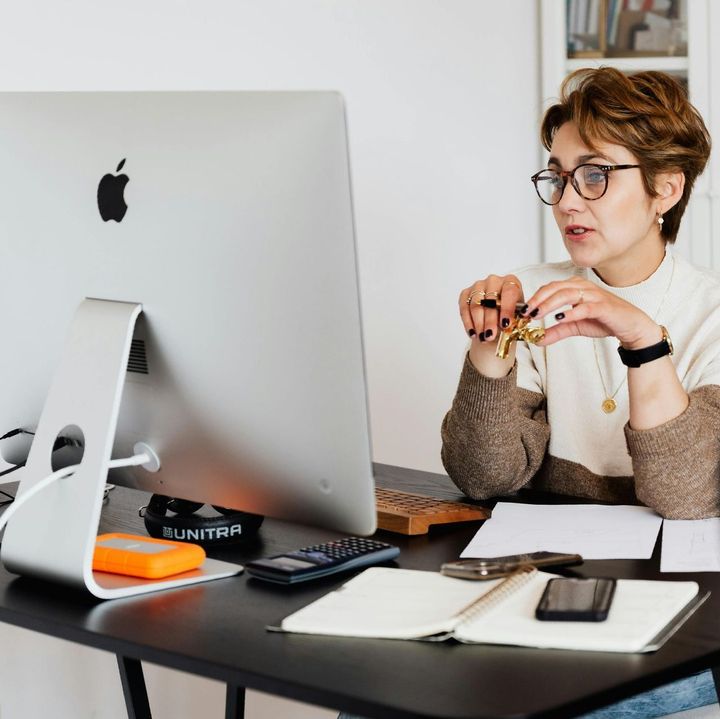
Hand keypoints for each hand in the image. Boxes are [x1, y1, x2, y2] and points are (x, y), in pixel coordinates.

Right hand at [459, 275, 523, 374]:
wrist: (497, 318)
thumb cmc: (509, 316)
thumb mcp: (517, 318)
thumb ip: (514, 320)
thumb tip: (508, 326)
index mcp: (511, 282)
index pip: (509, 292)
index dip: (507, 309)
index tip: (506, 324)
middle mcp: (494, 280)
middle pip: (490, 300)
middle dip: (490, 321)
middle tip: (490, 336)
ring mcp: (478, 285)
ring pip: (476, 305)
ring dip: (478, 324)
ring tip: (482, 338)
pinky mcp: (466, 293)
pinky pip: (464, 308)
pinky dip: (468, 322)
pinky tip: (473, 334)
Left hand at [523, 279, 661, 348]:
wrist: (630, 327)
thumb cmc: (603, 321)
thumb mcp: (574, 327)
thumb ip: (556, 332)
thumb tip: (536, 340)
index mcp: (574, 287)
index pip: (549, 288)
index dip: (534, 298)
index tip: (522, 311)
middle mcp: (583, 286)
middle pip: (554, 288)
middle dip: (537, 300)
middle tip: (525, 313)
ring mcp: (594, 295)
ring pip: (567, 294)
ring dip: (549, 304)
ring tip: (537, 315)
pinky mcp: (603, 306)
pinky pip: (585, 307)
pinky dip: (571, 312)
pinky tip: (559, 319)